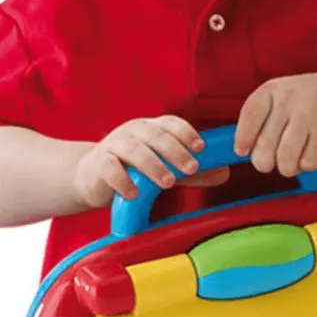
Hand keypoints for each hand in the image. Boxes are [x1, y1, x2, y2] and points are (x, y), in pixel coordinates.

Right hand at [73, 115, 231, 209]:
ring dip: (152, 165)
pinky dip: (122, 180)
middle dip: (175, 151)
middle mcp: (133, 132)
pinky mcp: (98, 163)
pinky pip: (110, 167)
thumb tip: (225, 173)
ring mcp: (114, 145)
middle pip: (155, 135)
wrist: (92, 177)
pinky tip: (134, 193)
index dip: (186, 132)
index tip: (201, 147)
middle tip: (191, 167)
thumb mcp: (164, 169)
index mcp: (151, 128)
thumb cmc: (133, 171)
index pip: (170, 123)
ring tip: (168, 183)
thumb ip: (191, 173)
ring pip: (134, 149)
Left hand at [233, 73, 316, 177]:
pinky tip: (309, 153)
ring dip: (287, 167)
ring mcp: (309, 117)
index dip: (243, 138)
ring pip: (285, 160)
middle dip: (264, 162)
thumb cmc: (302, 102)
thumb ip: (258, 120)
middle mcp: (289, 101)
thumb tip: (242, 151)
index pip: (250, 115)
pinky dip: (306, 165)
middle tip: (271, 160)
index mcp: (272, 90)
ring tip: (292, 159)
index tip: (241, 152)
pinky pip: (307, 164)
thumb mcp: (277, 98)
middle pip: (265, 146)